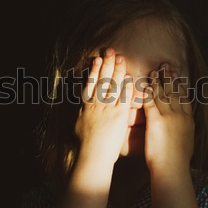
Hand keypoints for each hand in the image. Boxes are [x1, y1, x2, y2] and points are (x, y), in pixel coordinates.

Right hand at [75, 48, 132, 164]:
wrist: (93, 156)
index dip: (93, 70)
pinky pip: (123, 97)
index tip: (96, 59)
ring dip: (117, 70)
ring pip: (112, 85)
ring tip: (120, 57)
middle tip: (110, 50)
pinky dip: (126, 86)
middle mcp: (96, 104)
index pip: (90, 84)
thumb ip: (81, 113)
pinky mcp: (118, 115)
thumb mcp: (78, 125)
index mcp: (86, 106)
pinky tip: (130, 77)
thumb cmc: (86, 145)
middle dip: (106, 63)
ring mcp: (107, 109)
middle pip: (101, 79)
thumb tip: (80, 108)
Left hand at [143, 63, 194, 170]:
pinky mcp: (157, 121)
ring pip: (164, 94)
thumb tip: (187, 127)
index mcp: (189, 120)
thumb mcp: (187, 141)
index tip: (177, 74)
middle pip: (175, 91)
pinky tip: (146, 85)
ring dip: (159, 81)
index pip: (185, 97)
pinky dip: (149, 92)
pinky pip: (152, 103)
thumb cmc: (178, 160)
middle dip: (170, 77)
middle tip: (166, 66)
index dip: (180, 84)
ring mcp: (169, 117)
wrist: (173, 168)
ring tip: (156, 71)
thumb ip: (186, 130)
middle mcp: (181, 116)